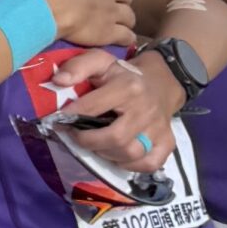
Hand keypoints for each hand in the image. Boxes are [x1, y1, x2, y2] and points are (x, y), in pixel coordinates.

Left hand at [42, 49, 176, 170]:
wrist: (159, 83)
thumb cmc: (122, 75)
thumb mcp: (100, 61)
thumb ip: (78, 66)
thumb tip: (59, 81)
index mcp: (128, 87)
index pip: (93, 108)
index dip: (71, 117)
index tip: (59, 120)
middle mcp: (146, 110)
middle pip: (114, 138)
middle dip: (87, 141)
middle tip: (76, 136)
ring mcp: (159, 128)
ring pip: (131, 153)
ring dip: (106, 154)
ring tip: (96, 144)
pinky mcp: (168, 143)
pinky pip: (149, 164)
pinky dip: (129, 165)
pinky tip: (117, 155)